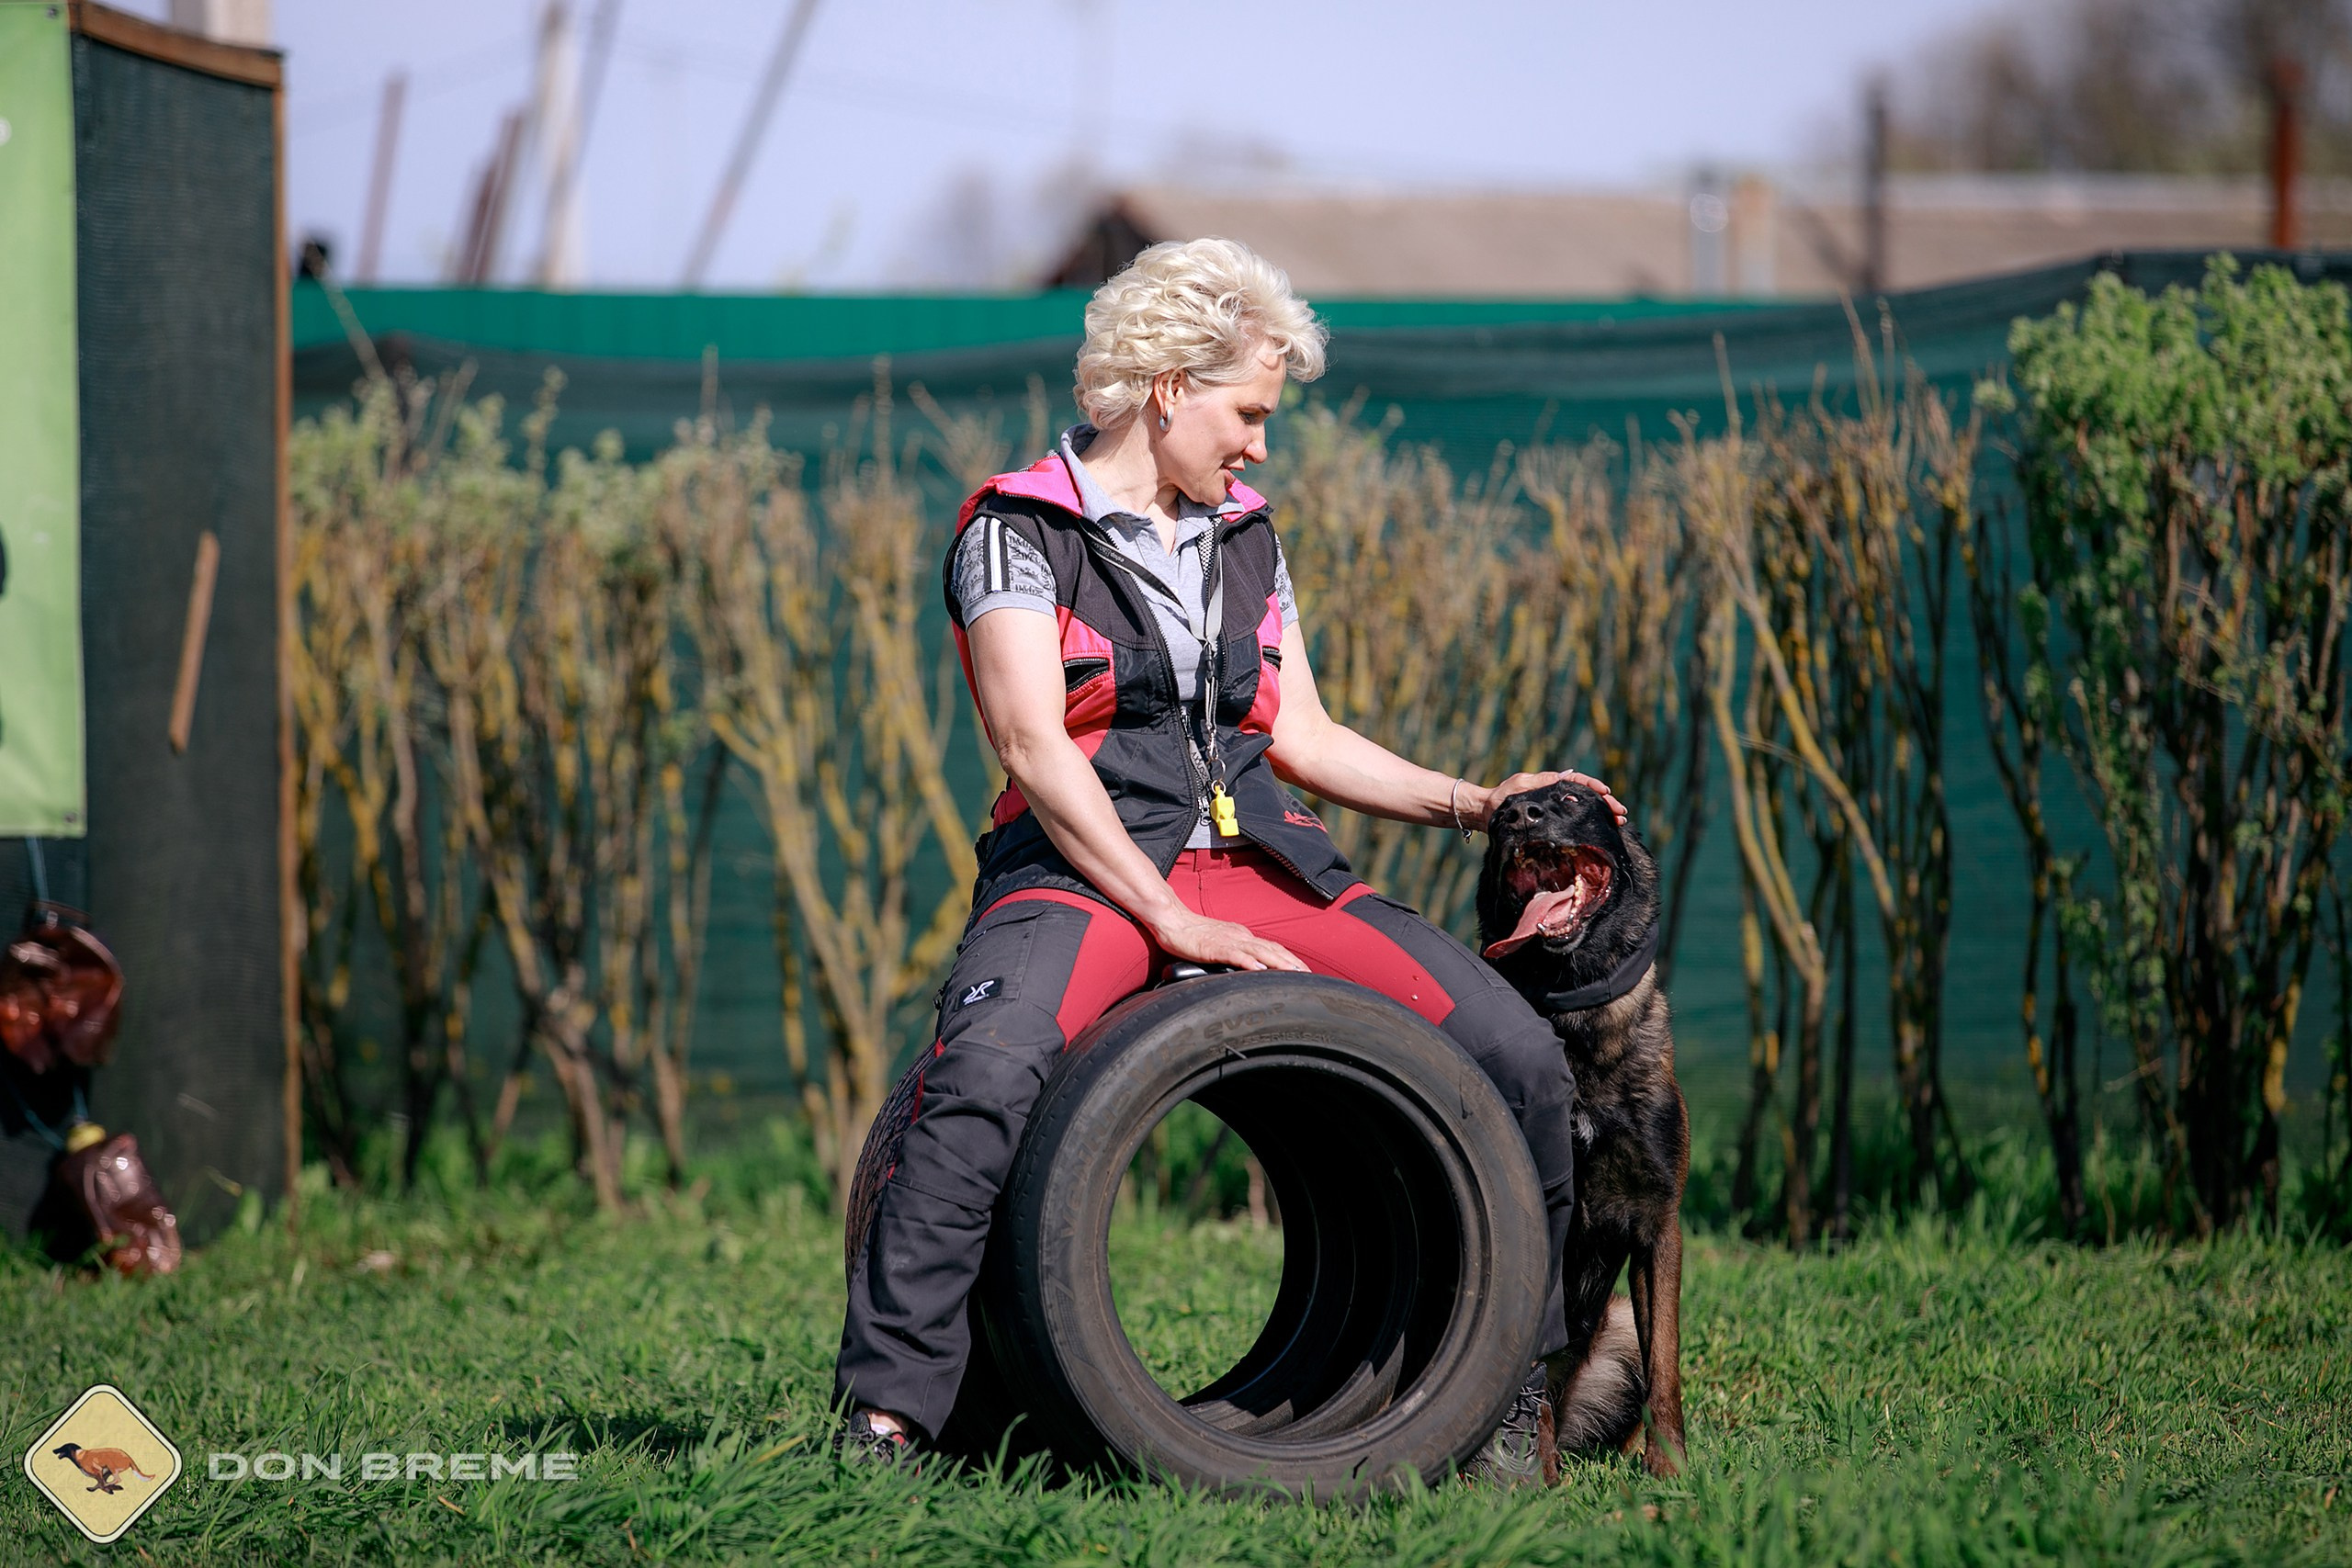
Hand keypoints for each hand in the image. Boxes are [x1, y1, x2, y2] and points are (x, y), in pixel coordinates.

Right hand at [1148, 908, 1308, 972]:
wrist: (1172, 921)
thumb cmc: (1192, 934)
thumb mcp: (1220, 943)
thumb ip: (1235, 952)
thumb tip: (1250, 965)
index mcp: (1242, 935)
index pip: (1272, 947)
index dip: (1289, 958)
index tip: (1304, 971)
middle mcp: (1240, 936)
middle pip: (1272, 949)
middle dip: (1292, 962)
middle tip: (1309, 976)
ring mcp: (1228, 941)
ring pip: (1259, 951)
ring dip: (1278, 963)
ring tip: (1294, 973)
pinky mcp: (1214, 947)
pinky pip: (1234, 955)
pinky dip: (1249, 963)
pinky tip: (1259, 970)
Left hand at [1473, 769, 1628, 829]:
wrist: (1486, 814)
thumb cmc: (1500, 799)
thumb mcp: (1520, 786)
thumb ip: (1542, 781)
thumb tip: (1567, 774)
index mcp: (1550, 784)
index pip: (1577, 782)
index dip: (1593, 787)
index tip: (1606, 793)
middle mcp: (1555, 796)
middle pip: (1586, 797)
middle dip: (1605, 804)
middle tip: (1621, 814)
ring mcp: (1555, 810)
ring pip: (1584, 810)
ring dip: (1601, 815)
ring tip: (1618, 822)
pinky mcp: (1552, 823)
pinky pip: (1575, 822)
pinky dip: (1589, 825)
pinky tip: (1601, 831)